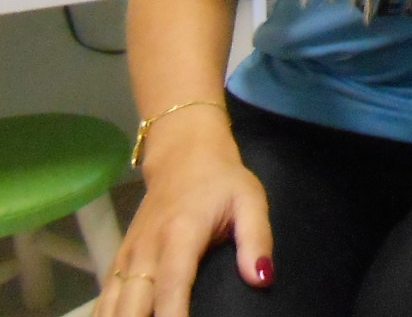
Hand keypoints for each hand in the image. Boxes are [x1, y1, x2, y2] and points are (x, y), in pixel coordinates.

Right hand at [97, 143, 271, 316]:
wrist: (183, 155)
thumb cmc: (221, 181)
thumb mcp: (250, 200)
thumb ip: (257, 239)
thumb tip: (262, 279)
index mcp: (180, 235)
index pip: (171, 286)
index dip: (172, 316)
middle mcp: (145, 250)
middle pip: (131, 306)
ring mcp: (127, 257)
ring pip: (109, 307)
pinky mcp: (118, 262)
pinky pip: (104, 300)